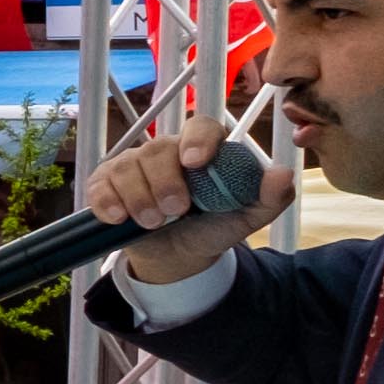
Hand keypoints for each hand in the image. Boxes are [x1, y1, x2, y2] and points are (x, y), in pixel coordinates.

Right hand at [78, 115, 285, 284]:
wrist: (179, 258)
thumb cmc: (212, 228)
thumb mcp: (246, 218)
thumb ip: (270, 197)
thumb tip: (283, 174)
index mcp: (201, 150)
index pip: (199, 125)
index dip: (196, 139)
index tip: (195, 163)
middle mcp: (165, 151)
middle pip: (157, 149)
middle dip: (164, 183)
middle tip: (174, 212)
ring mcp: (132, 165)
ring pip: (126, 166)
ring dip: (139, 199)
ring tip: (152, 224)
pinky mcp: (106, 185)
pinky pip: (100, 184)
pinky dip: (108, 202)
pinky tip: (119, 219)